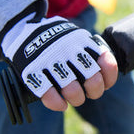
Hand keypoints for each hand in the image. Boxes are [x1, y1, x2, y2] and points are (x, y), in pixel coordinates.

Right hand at [1, 14, 117, 111]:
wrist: (23, 29)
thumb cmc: (58, 41)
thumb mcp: (77, 37)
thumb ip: (92, 50)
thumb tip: (107, 64)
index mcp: (82, 41)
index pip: (106, 63)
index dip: (109, 77)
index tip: (104, 82)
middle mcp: (68, 50)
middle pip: (92, 79)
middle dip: (94, 91)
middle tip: (88, 93)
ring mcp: (50, 61)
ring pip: (72, 89)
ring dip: (77, 98)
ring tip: (75, 99)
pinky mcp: (32, 71)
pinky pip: (48, 94)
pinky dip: (57, 103)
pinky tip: (61, 105)